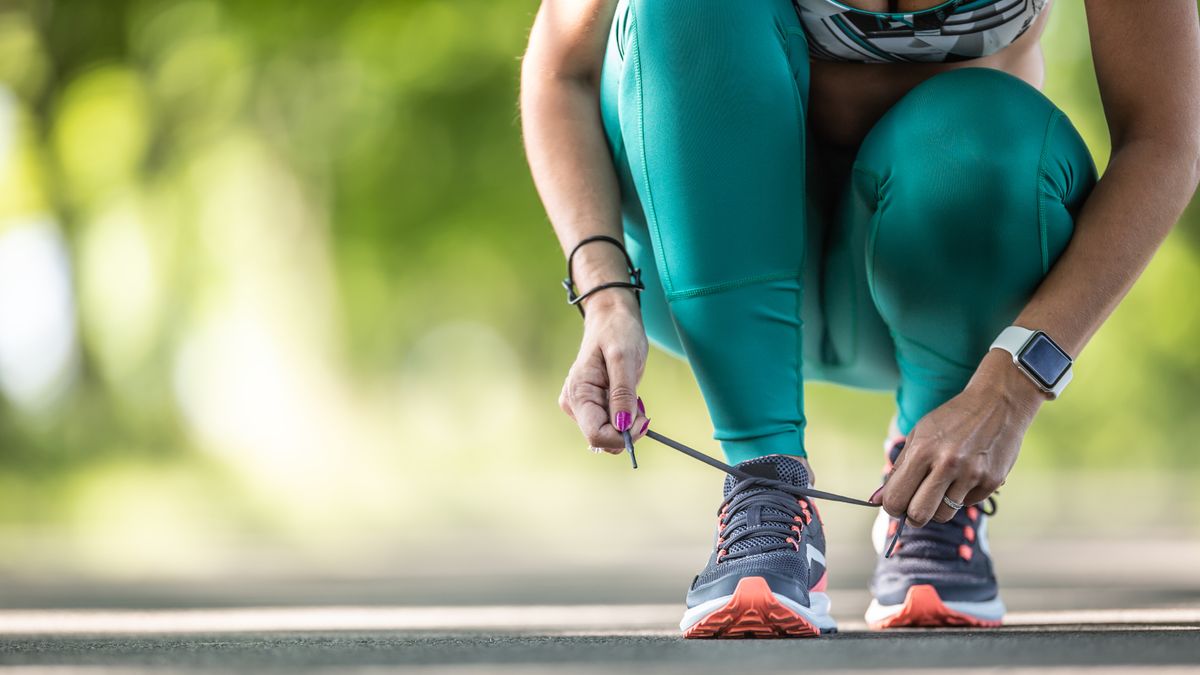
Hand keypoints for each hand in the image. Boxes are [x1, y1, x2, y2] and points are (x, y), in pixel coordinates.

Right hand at [558, 292, 650, 452]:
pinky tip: (627, 398)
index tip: (644, 419)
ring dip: (625, 423)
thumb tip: (623, 427)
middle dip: (626, 430)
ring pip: (606, 435)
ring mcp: (580, 406)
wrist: (611, 317)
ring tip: (633, 396)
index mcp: (578, 394)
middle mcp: (574, 404)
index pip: (596, 435)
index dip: (623, 436)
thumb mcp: (624, 359)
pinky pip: (608, 424)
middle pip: (601, 439)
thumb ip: (623, 394)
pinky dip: (623, 418)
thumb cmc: (617, 332)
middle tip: (641, 406)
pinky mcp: (590, 405)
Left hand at [874, 349, 1046, 526]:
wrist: (998, 403)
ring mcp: (971, 475)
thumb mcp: (919, 435)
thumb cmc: (952, 419)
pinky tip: (966, 475)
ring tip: (942, 487)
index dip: (892, 507)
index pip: (895, 498)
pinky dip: (962, 496)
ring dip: (938, 507)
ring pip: (944, 515)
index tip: (897, 503)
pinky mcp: (992, 481)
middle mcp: (946, 464)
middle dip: (912, 516)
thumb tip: (874, 500)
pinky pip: (968, 503)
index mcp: (922, 451)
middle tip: (915, 506)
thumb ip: (898, 469)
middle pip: (918, 515)